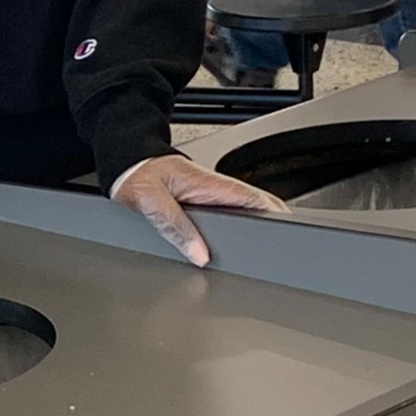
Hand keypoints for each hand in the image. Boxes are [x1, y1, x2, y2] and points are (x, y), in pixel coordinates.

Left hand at [109, 153, 282, 267]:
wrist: (128, 162)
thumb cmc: (138, 174)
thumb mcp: (151, 202)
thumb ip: (175, 227)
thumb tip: (199, 254)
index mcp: (210, 185)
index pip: (255, 199)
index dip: (274, 215)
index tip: (287, 233)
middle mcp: (216, 189)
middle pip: (257, 207)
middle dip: (271, 225)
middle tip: (280, 250)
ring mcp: (213, 194)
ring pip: (245, 211)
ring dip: (257, 227)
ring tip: (264, 252)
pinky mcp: (206, 200)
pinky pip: (230, 214)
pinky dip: (240, 226)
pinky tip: (239, 243)